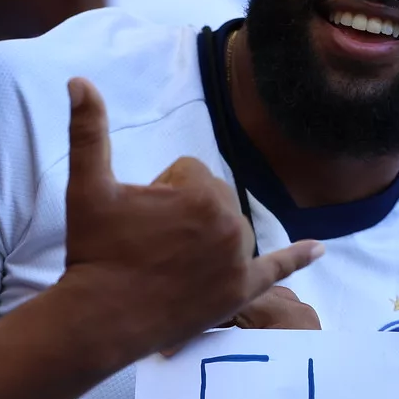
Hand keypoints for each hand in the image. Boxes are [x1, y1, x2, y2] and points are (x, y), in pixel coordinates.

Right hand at [62, 78, 320, 359]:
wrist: (101, 319)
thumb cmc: (95, 251)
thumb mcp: (89, 187)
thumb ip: (88, 130)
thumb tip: (79, 80)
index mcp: (202, 193)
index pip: (189, 172)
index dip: (159, 190)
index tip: (138, 219)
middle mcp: (231, 224)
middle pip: (212, 198)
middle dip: (184, 212)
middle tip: (149, 243)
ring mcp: (240, 261)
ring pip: (229, 228)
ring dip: (208, 236)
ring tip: (171, 262)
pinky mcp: (241, 292)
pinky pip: (277, 269)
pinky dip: (297, 258)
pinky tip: (319, 250)